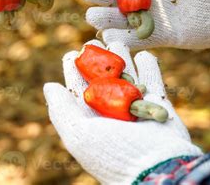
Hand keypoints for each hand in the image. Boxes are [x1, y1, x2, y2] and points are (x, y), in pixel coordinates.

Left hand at [44, 40, 201, 183]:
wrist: (157, 168)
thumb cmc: (114, 153)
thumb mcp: (79, 134)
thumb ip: (62, 110)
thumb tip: (49, 86)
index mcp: (91, 119)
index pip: (78, 90)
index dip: (73, 72)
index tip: (70, 54)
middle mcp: (113, 113)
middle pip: (104, 79)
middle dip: (100, 60)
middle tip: (96, 41)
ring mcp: (137, 108)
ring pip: (129, 76)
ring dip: (123, 58)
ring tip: (118, 40)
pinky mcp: (159, 105)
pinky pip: (154, 80)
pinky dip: (149, 67)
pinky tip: (144, 54)